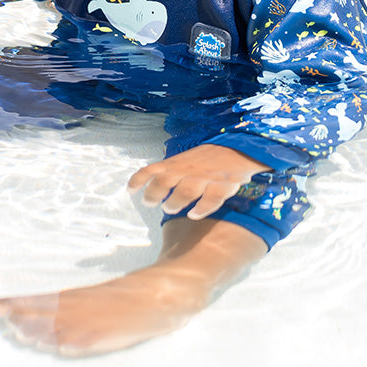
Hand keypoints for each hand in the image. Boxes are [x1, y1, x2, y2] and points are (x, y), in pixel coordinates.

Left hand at [128, 144, 270, 220]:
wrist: (237, 150)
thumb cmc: (206, 158)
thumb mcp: (184, 160)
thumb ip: (171, 171)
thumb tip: (153, 185)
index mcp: (176, 162)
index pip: (151, 170)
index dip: (138, 180)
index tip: (129, 191)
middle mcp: (187, 169)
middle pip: (164, 182)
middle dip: (153, 194)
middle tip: (148, 203)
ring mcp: (204, 177)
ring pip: (185, 192)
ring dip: (174, 202)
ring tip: (168, 209)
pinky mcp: (222, 185)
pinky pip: (210, 200)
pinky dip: (201, 210)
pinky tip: (193, 215)